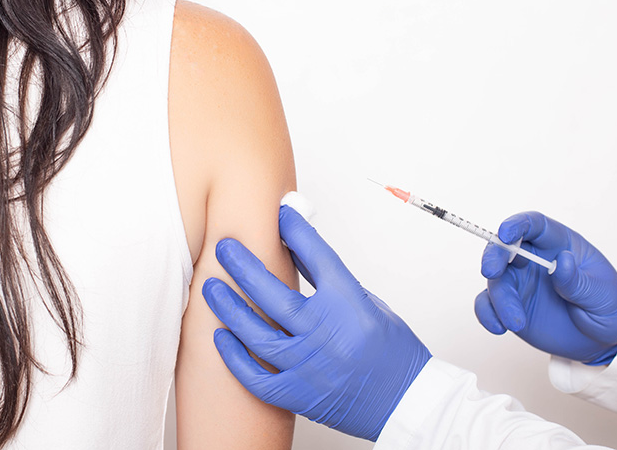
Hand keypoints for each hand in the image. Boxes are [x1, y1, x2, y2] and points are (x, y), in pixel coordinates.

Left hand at [203, 206, 430, 440]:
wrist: (405, 402)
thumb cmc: (391, 353)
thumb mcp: (367, 304)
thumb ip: (329, 280)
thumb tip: (296, 249)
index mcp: (350, 306)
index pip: (317, 257)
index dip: (295, 231)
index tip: (280, 214)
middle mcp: (327, 334)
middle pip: (273, 293)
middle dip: (243, 266)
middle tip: (225, 248)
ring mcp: (310, 366)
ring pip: (256, 333)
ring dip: (229, 308)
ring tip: (212, 287)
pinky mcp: (299, 394)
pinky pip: (256, 376)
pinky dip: (235, 357)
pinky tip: (221, 338)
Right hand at [476, 211, 616, 364]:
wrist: (601, 340)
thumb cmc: (608, 308)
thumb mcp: (604, 296)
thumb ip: (579, 281)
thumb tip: (561, 262)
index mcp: (560, 245)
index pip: (535, 226)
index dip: (518, 225)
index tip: (506, 234)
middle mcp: (534, 259)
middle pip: (505, 247)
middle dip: (494, 256)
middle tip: (491, 272)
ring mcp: (520, 281)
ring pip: (496, 280)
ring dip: (500, 300)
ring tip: (517, 323)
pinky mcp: (510, 304)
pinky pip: (488, 304)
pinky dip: (487, 315)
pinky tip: (500, 328)